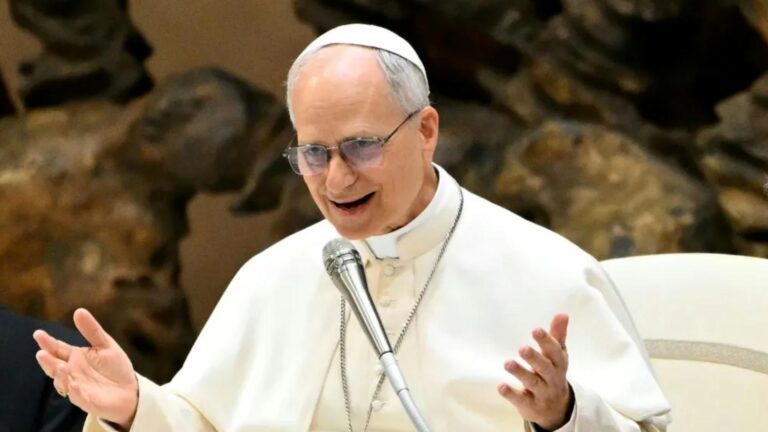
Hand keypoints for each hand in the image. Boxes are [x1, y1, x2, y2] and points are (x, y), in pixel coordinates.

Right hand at [33, 308, 138, 429]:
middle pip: (55, 366)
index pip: (57, 349)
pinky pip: (78, 397)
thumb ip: (92, 330)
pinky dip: (75, 391)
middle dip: (48, 361)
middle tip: (42, 353)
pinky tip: (74, 384)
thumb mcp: (105, 345)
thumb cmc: (114, 367)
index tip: (38, 334)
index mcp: (74, 357)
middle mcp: (71, 372)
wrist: (129, 390)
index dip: (47, 343)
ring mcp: (77, 387)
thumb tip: (79, 310)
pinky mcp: (87, 401)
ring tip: (60, 367)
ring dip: (60, 376)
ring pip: (64, 382)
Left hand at [498, 313, 571, 430]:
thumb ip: (557, 335)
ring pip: (533, 383)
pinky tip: (501, 386)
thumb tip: (563, 314)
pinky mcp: (530, 406)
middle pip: (545, 368)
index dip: (546, 341)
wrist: (557, 409)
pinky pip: (521, 400)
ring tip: (507, 363)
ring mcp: (542, 393)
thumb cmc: (553, 373)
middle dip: (534, 358)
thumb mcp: (557, 356)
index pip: (555, 352)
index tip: (536, 330)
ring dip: (520, 373)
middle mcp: (552, 379)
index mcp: (558, 364)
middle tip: (522, 348)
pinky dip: (511, 394)